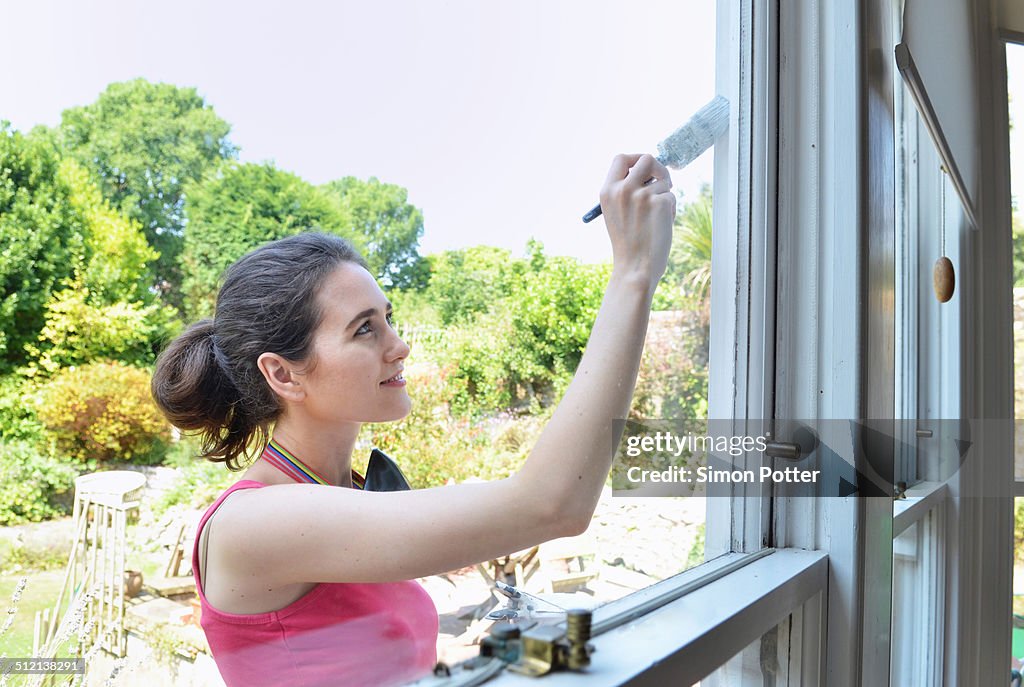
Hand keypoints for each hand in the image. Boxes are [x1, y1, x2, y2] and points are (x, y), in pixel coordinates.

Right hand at [598, 154, 675, 289]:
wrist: (634, 267)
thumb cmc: (628, 243)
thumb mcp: (616, 212)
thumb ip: (625, 191)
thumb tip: (649, 170)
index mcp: (607, 191)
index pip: (621, 158)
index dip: (635, 159)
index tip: (644, 168)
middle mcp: (623, 189)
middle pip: (647, 159)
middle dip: (658, 169)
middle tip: (662, 182)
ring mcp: (641, 195)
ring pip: (663, 180)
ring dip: (665, 194)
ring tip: (657, 216)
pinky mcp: (659, 203)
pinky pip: (671, 196)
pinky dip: (671, 209)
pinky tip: (662, 225)